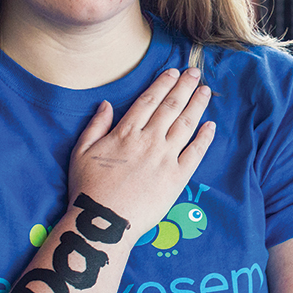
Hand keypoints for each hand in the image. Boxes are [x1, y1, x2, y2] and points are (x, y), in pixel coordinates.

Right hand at [66, 68, 214, 239]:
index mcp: (126, 132)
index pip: (149, 100)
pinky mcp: (177, 178)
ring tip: (206, 91)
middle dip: (185, 86)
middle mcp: (149, 140)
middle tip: (196, 73)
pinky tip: (211, 125)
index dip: (163, 83)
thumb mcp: (81, 152)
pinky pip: (195, 153)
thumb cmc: (88, 188)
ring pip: (186, 125)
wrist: (103, 221)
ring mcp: (165, 158)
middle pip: (171, 107)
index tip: (173, 71)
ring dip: (197, 105)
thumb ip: (95, 126)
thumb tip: (107, 104)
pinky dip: (205, 138)